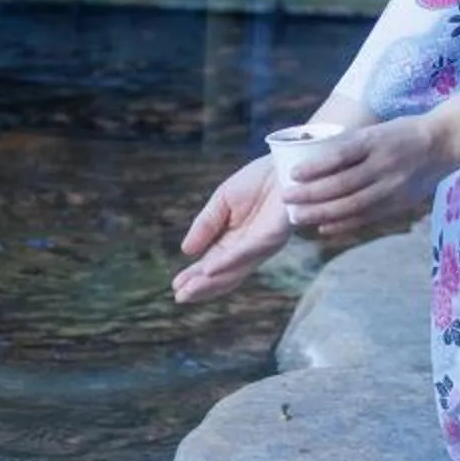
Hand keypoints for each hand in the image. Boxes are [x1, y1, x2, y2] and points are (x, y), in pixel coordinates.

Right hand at [171, 155, 293, 305]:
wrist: (284, 163)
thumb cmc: (258, 181)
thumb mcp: (222, 202)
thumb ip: (205, 225)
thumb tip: (185, 251)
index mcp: (235, 240)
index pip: (212, 264)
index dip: (194, 275)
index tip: (175, 286)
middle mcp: (250, 249)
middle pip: (224, 275)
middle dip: (201, 287)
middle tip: (180, 297)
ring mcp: (263, 245)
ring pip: (235, 269)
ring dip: (211, 281)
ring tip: (189, 290)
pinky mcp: (273, 236)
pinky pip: (247, 252)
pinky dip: (228, 261)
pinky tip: (210, 269)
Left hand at [275, 115, 452, 238]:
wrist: (443, 144)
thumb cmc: (400, 133)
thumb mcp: (375, 130)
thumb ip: (348, 145)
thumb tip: (310, 156)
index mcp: (375, 142)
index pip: (340, 156)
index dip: (315, 167)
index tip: (293, 174)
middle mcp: (384, 165)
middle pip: (342, 185)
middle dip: (311, 194)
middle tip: (286, 198)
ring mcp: (393, 187)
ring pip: (352, 205)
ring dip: (322, 213)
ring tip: (298, 216)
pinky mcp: (399, 203)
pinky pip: (366, 217)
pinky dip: (343, 224)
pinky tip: (323, 227)